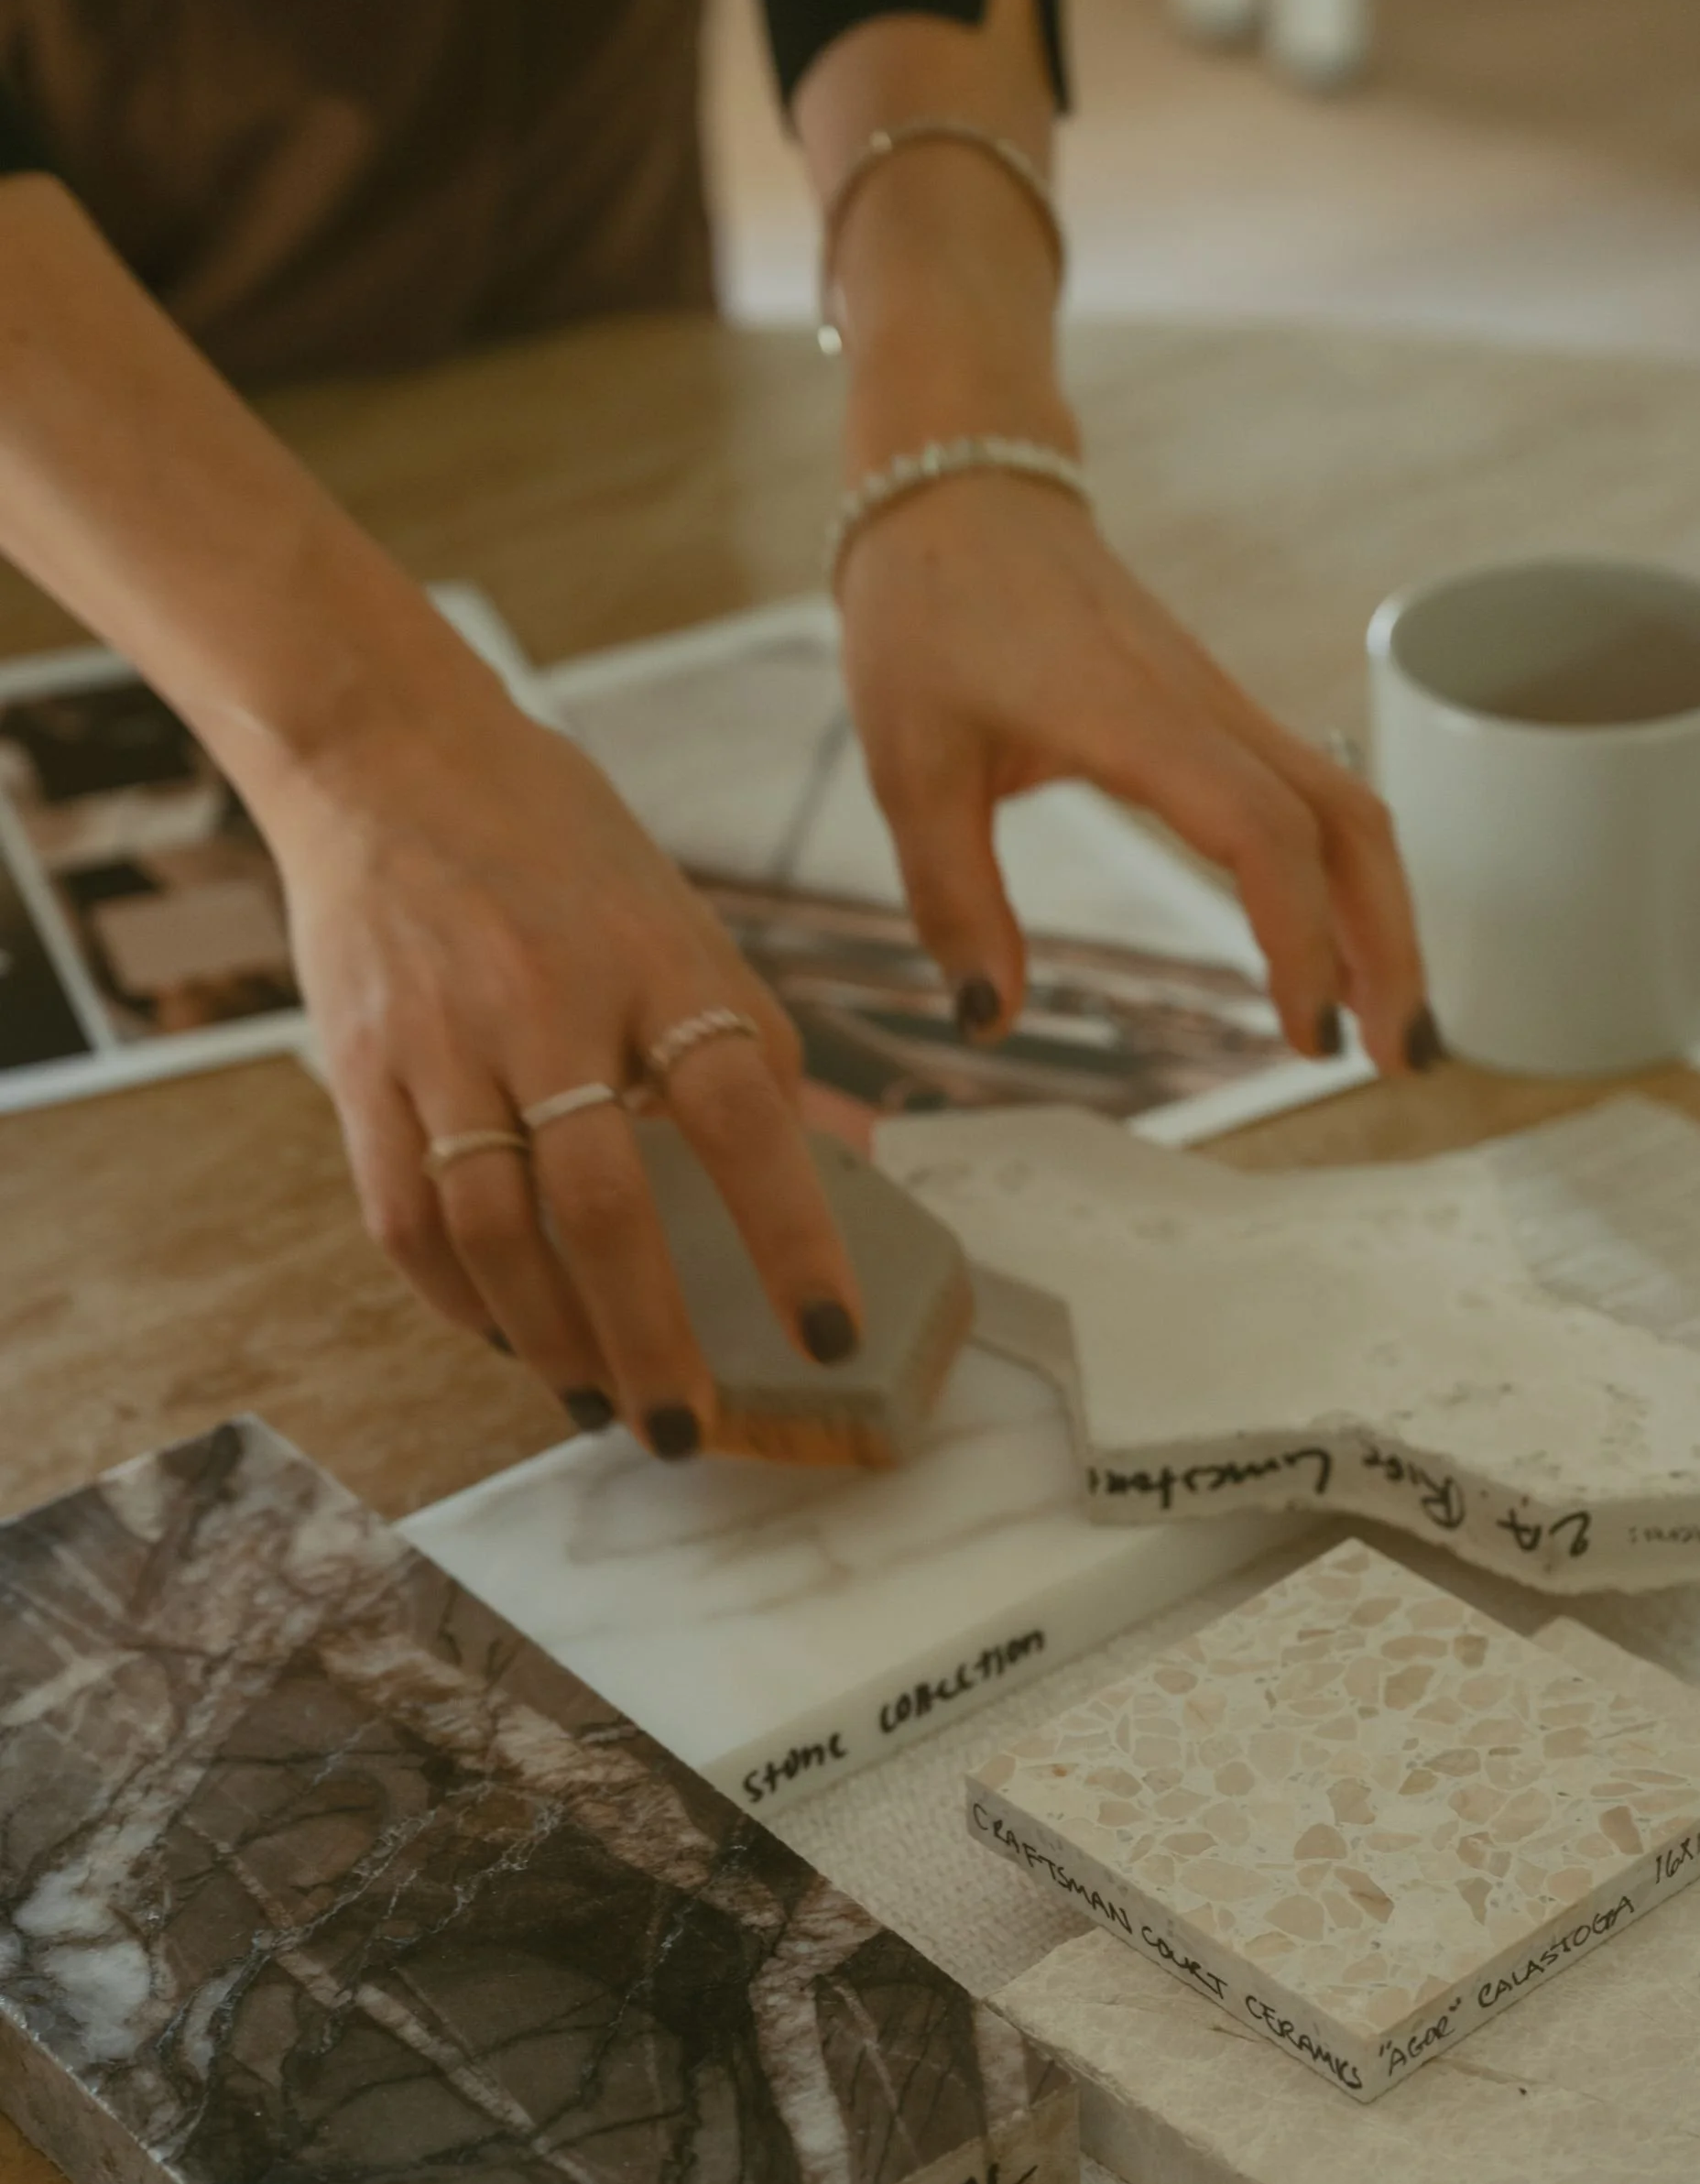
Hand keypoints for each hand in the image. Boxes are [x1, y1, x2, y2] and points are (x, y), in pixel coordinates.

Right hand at [270, 678, 862, 1453]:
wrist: (385, 755)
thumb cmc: (557, 843)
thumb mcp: (680, 917)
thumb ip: (752, 1042)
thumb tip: (854, 1156)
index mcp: (658, 960)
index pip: (741, 1113)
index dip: (792, 1233)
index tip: (827, 1331)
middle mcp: (551, 1003)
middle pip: (604, 1203)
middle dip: (651, 1336)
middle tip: (686, 1428)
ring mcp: (445, 1039)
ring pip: (495, 1229)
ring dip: (553, 1338)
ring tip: (599, 1403)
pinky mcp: (362, 1066)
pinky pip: (404, 1214)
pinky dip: (458, 1299)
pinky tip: (505, 1339)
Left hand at [837, 470, 1433, 1071]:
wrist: (957, 485)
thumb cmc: (927, 611)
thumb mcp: (906, 765)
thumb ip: (951, 897)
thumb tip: (986, 1017)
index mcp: (1133, 717)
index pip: (1263, 834)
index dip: (1300, 938)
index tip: (1306, 1035)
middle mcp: (1204, 706)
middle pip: (1350, 823)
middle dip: (1388, 942)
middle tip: (1398, 1055)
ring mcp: (1222, 703)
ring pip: (1349, 804)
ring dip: (1381, 911)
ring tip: (1385, 1019)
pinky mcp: (1217, 708)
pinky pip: (1312, 792)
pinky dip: (1342, 873)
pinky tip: (1334, 944)